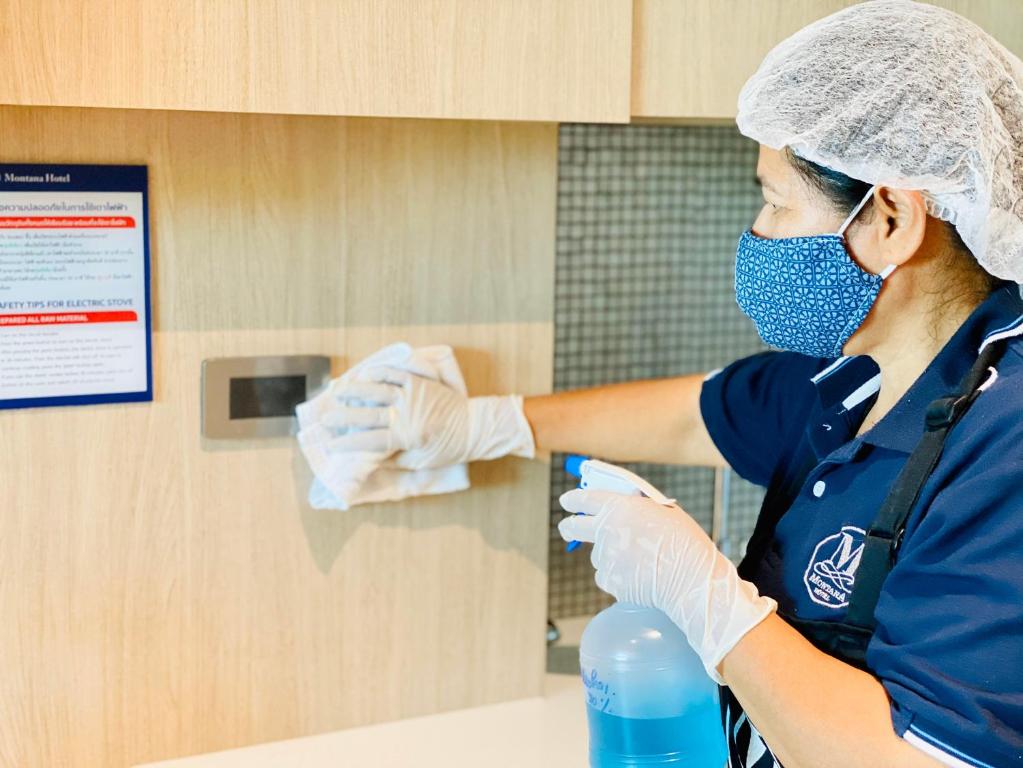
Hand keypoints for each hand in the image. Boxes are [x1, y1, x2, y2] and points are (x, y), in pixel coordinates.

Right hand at [324, 365, 534, 468]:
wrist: (474, 428)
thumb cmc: (448, 449)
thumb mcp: (421, 462)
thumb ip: (395, 458)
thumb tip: (372, 457)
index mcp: (405, 437)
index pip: (369, 441)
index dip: (347, 443)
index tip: (331, 445)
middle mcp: (405, 414)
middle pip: (366, 414)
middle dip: (342, 416)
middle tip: (324, 418)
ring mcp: (411, 395)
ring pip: (376, 390)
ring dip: (355, 391)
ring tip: (338, 392)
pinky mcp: (419, 382)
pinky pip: (394, 374)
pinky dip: (378, 373)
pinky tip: (365, 375)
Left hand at [558, 488, 775, 681]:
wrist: (691, 579)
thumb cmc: (683, 542)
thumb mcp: (661, 511)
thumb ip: (635, 507)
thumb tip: (617, 506)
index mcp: (620, 507)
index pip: (585, 499)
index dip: (573, 499)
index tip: (566, 500)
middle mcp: (607, 530)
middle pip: (574, 527)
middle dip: (568, 526)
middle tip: (566, 527)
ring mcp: (606, 557)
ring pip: (598, 555)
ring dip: (610, 556)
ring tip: (640, 560)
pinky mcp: (609, 580)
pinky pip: (607, 576)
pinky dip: (618, 576)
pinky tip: (639, 575)